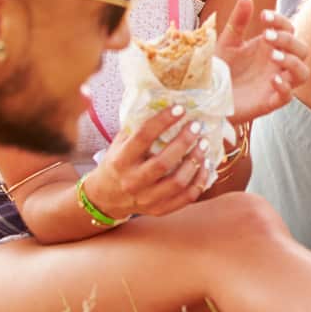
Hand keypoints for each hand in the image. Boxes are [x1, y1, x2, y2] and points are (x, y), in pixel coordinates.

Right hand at [84, 104, 209, 218]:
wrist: (105, 198)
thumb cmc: (117, 163)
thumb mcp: (119, 144)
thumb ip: (137, 128)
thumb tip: (163, 101)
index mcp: (120, 161)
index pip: (142, 138)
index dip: (162, 121)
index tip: (180, 108)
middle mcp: (132, 181)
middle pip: (163, 163)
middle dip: (184, 142)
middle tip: (196, 126)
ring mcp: (146, 199)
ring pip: (178, 182)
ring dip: (195, 161)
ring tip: (204, 145)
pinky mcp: (159, 209)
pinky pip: (186, 198)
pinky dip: (200, 181)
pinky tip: (206, 165)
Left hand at [216, 0, 309, 119]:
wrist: (205, 97)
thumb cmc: (219, 69)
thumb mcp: (226, 42)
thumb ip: (238, 22)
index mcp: (269, 46)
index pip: (289, 29)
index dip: (281, 21)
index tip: (263, 16)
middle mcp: (276, 64)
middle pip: (302, 49)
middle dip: (289, 41)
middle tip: (268, 36)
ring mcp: (276, 83)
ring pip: (303, 73)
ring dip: (293, 62)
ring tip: (274, 56)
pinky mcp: (270, 102)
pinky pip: (288, 96)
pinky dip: (285, 87)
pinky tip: (273, 79)